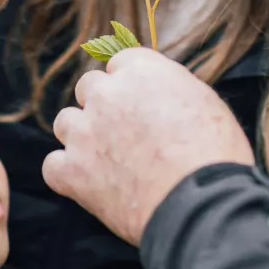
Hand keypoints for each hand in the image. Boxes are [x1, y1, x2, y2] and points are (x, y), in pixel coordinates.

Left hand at [42, 47, 254, 244]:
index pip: (119, 62)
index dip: (130, 84)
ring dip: (82, 136)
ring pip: (65, 122)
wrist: (200, 205)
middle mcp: (107, 94)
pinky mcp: (73, 171)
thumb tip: (156, 93)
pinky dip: (68, 174)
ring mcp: (86, 132)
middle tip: (126, 133)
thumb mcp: (204, 101)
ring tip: (108, 160)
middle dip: (104, 106)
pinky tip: (89, 184)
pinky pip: (54, 165)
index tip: (139, 102)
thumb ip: (170, 87)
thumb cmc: (214, 155)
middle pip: (89, 87)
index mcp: (141, 70)